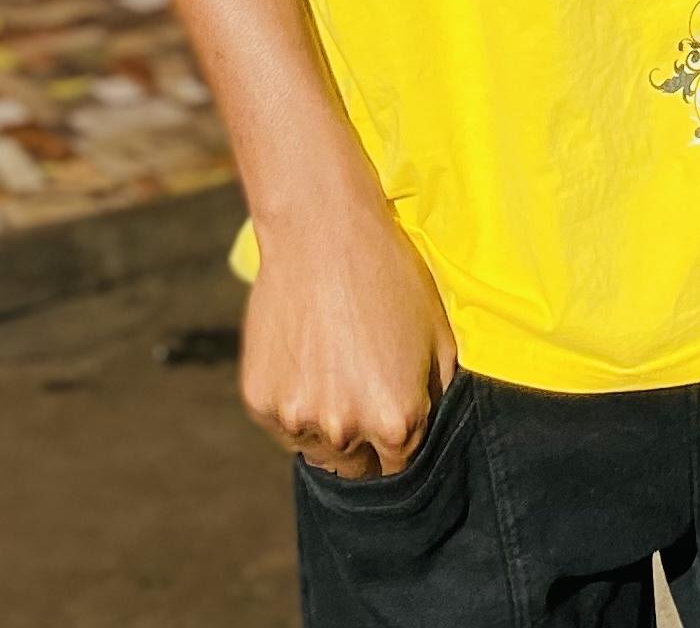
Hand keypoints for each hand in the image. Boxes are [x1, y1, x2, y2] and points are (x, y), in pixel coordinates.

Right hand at [239, 181, 456, 480]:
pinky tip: (303, 354)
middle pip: (357, 468)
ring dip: (325, 424)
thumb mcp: (437, 335)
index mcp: (397, 421)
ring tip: (331, 364)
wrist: (321, 229)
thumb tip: (432, 434)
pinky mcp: (260, 402)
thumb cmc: (388, 275)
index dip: (397, 446)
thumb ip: (438, 398)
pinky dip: (293, 401)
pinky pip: (283, 422)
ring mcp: (298, 418)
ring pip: (317, 449)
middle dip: (362, 442)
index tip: (391, 423)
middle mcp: (347, 430)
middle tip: (359, 388)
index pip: (399, 470)